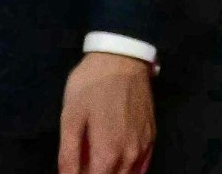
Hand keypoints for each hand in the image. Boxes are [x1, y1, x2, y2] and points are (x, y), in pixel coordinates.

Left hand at [58, 52, 153, 173]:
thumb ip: (68, 156)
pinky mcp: (152, 135)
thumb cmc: (91, 87)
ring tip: (97, 163)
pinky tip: (118, 166)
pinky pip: (144, 166)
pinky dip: (131, 172)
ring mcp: (144, 146)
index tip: (73, 171)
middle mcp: (130, 155)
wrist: (122, 59)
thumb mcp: (70, 119)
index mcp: (107, 153)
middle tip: (82, 164)